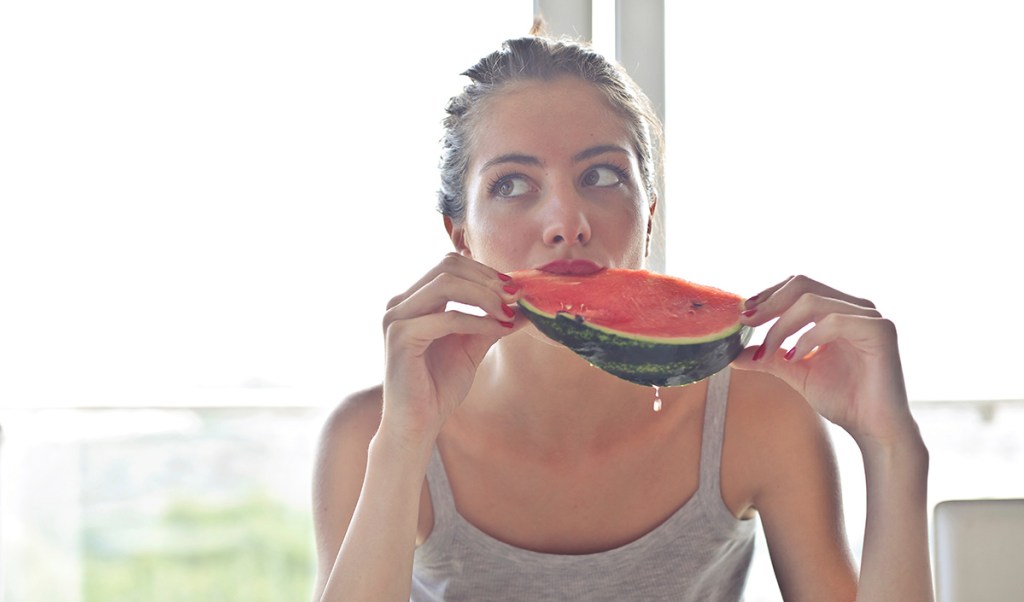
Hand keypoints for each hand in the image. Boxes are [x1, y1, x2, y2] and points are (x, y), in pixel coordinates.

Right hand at [380, 253, 523, 447]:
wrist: (417, 424)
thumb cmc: (438, 387)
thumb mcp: (472, 346)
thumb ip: (492, 322)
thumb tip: (525, 305)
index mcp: (414, 300)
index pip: (450, 264)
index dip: (484, 271)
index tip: (514, 289)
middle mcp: (400, 303)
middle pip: (447, 266)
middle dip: (486, 279)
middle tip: (515, 296)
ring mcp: (396, 317)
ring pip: (445, 284)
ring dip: (484, 295)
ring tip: (508, 312)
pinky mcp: (400, 336)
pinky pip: (446, 317)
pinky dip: (476, 320)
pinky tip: (496, 329)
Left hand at [732, 275, 914, 444]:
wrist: (873, 429)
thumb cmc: (842, 399)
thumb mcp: (795, 372)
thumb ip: (769, 357)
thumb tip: (733, 355)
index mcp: (838, 309)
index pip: (797, 286)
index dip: (768, 295)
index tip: (743, 315)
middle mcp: (855, 306)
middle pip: (802, 284)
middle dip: (769, 303)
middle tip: (746, 323)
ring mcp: (870, 316)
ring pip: (812, 301)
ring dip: (782, 326)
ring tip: (768, 352)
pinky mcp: (881, 330)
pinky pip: (834, 321)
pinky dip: (808, 338)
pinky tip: (796, 358)